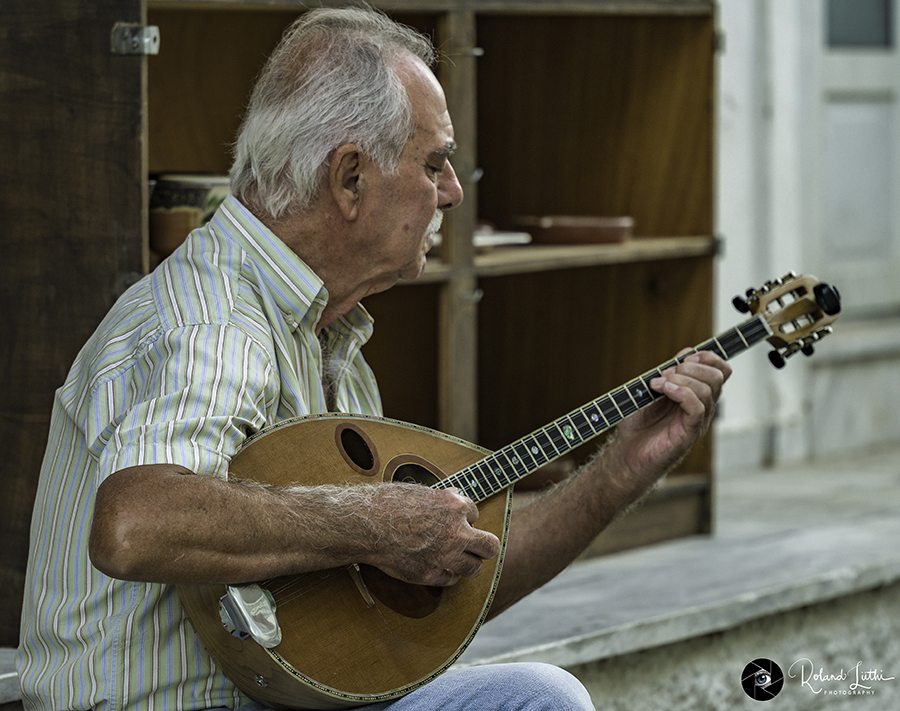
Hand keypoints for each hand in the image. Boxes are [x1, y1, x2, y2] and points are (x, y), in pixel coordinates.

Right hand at [360, 484, 500, 586]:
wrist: (365, 524)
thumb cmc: (388, 504)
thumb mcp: (422, 492)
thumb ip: (444, 500)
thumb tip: (456, 498)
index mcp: (455, 506)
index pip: (476, 514)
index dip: (464, 519)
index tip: (454, 522)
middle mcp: (456, 531)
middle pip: (490, 546)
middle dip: (484, 546)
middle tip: (475, 547)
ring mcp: (445, 555)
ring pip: (474, 568)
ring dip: (467, 564)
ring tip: (457, 561)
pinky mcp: (431, 574)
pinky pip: (451, 579)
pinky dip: (447, 574)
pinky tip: (438, 567)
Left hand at [614, 349, 730, 484]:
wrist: (627, 454)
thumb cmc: (639, 424)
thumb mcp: (652, 390)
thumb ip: (671, 372)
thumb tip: (687, 352)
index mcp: (697, 395)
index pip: (720, 371)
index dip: (708, 357)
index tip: (685, 356)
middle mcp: (702, 408)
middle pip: (717, 377)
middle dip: (692, 367)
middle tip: (667, 372)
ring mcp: (697, 421)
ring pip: (707, 391)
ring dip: (681, 379)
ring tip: (658, 383)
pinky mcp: (689, 433)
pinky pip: (698, 409)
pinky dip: (682, 393)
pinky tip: (664, 390)